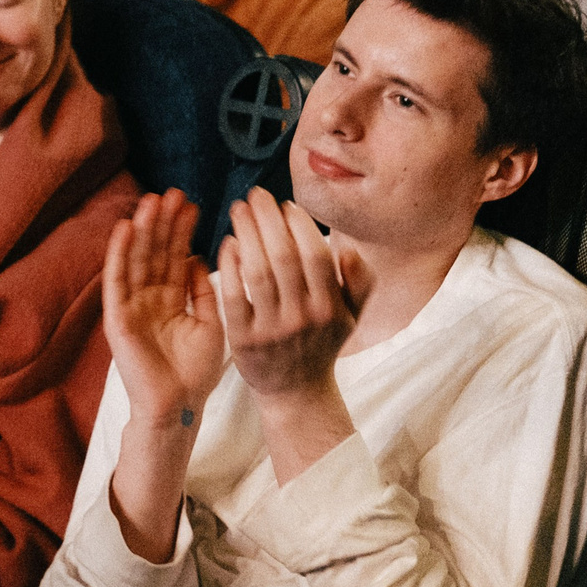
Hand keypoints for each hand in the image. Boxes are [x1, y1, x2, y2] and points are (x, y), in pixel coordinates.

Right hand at [103, 189, 226, 425]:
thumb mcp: (210, 323)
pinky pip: (116, 281)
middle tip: (171, 192)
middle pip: (155, 253)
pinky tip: (125, 229)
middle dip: (162, 223)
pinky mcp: (117, 319)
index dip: (182, 231)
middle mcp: (149, 299)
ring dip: (142, 230)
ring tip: (151, 200)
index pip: (175, 257)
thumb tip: (198, 257)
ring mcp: (131, 307)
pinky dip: (119, 254)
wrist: (179, 407)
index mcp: (171, 300)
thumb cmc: (195, 373)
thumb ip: (203, 291)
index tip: (191, 204)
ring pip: (136, 260)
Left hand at [218, 186, 356, 402]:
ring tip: (238, 209)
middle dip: (267, 218)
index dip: (300, 225)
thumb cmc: (321, 343)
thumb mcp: (351, 316)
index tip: (286, 204)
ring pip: (257, 271)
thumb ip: (359, 282)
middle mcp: (303, 319)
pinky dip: (229, 266)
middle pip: (283, 256)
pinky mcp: (243, 340)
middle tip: (255, 194)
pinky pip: (233, 295)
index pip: (316, 255)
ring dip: (246, 233)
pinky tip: (227, 243)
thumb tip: (349, 250)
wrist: (295, 392)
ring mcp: (271, 330)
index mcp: (331, 309)